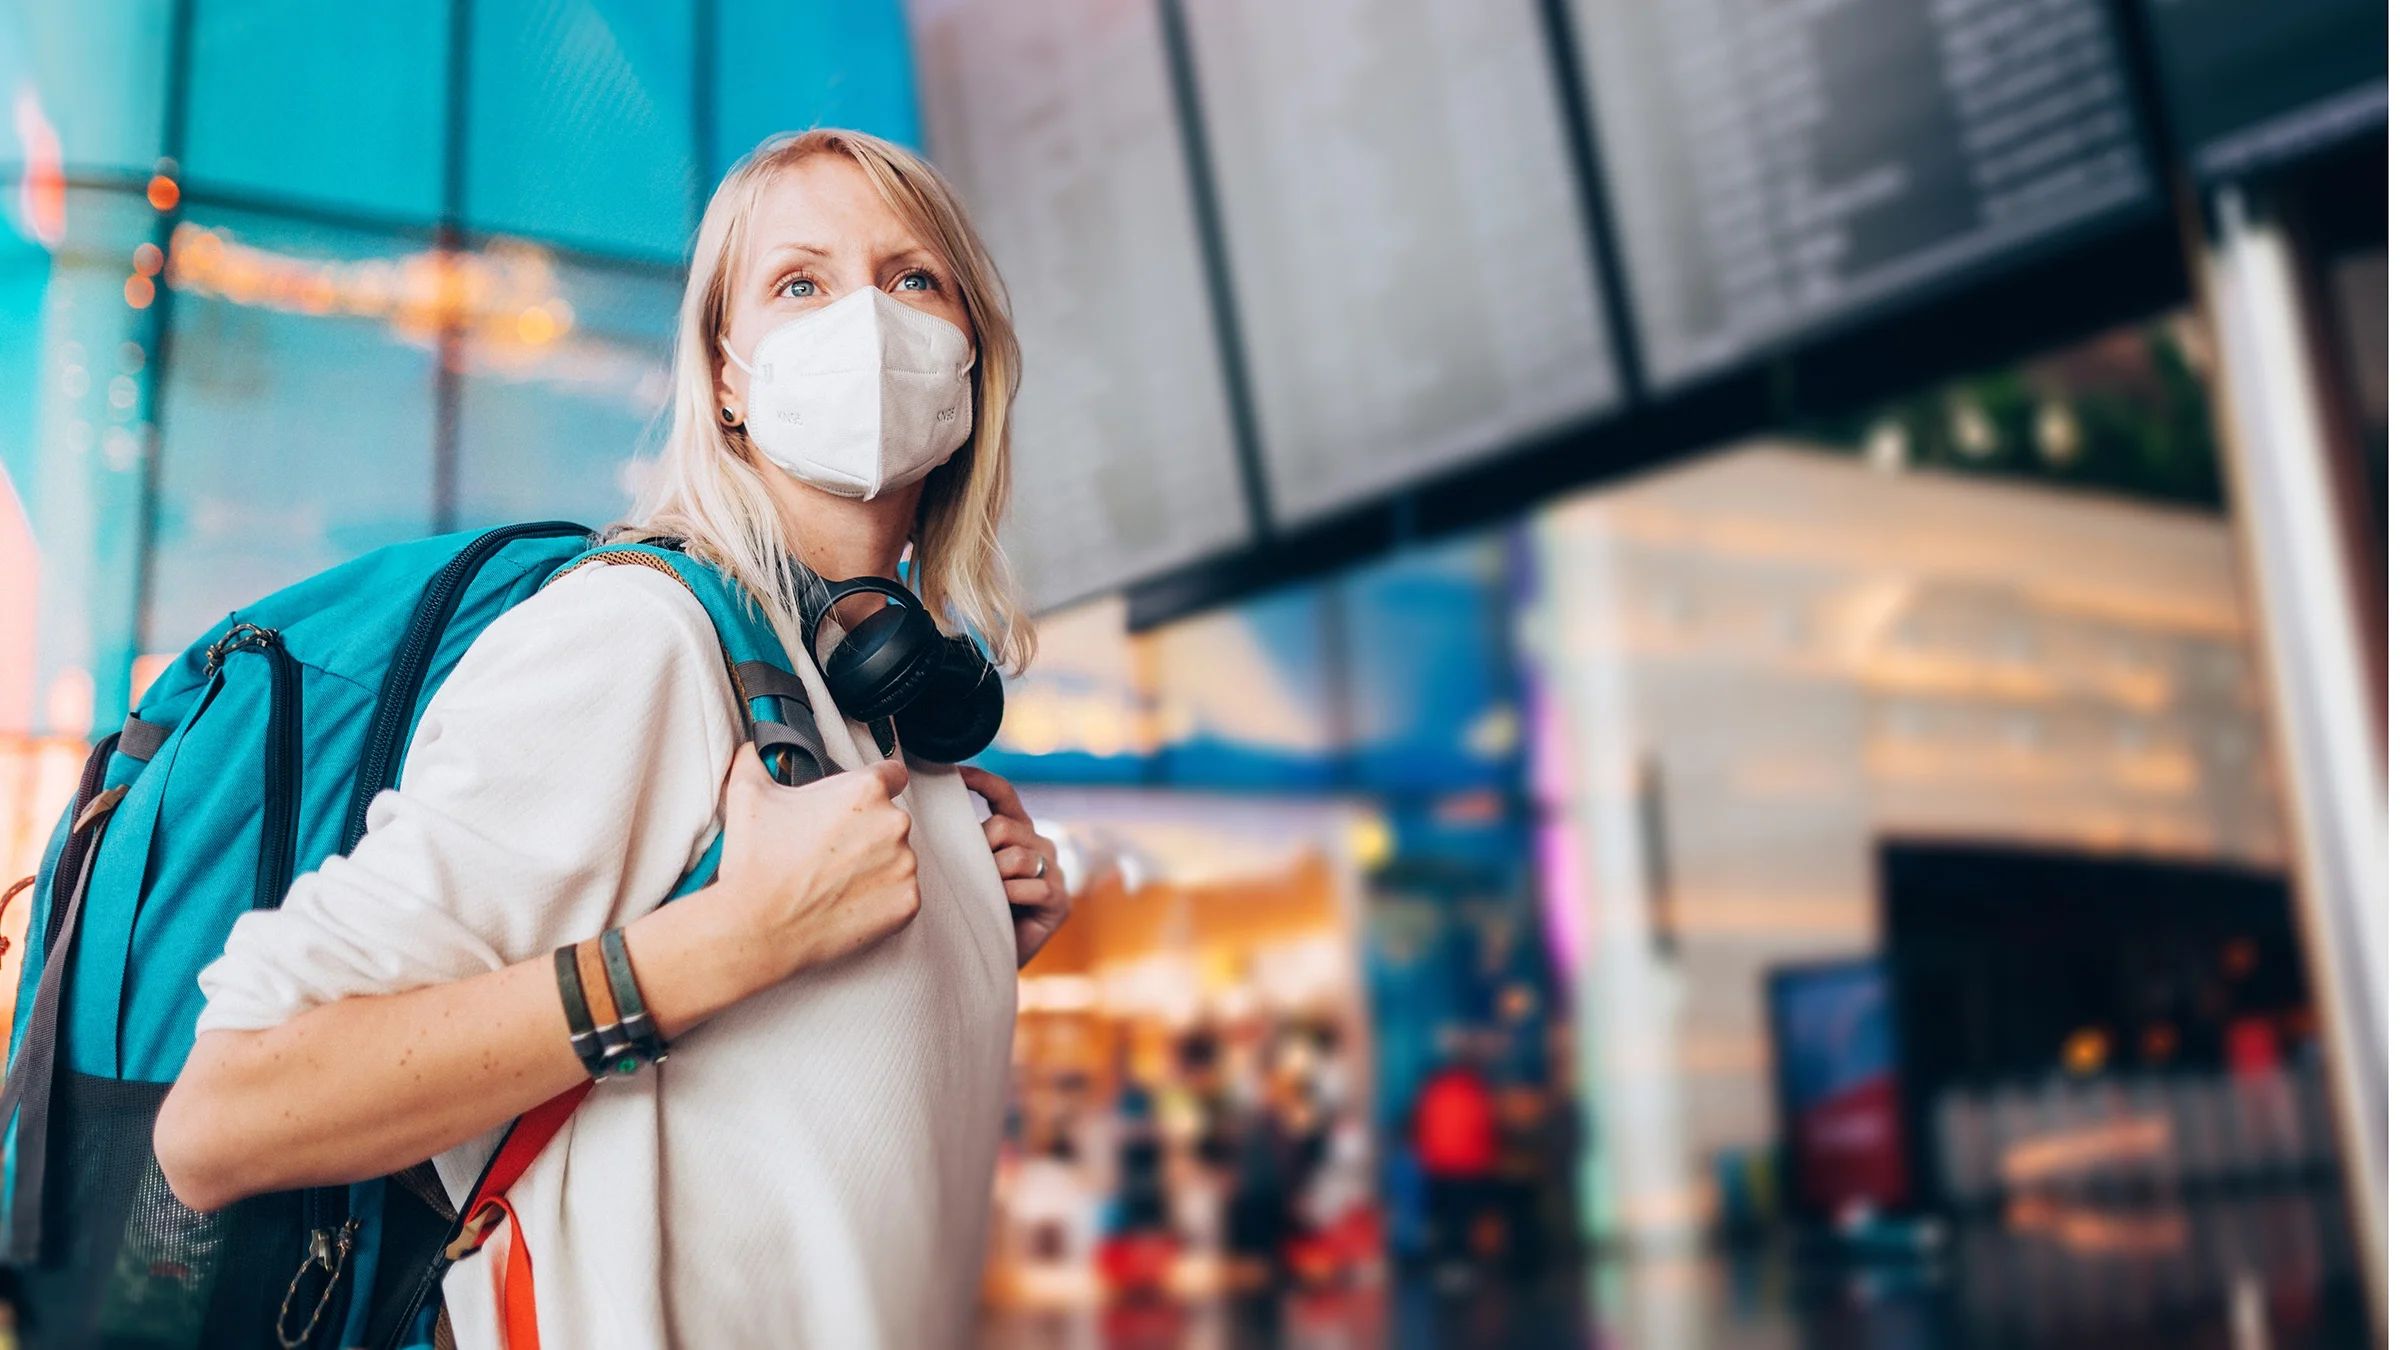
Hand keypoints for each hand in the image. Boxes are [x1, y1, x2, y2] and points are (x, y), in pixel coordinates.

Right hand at [715, 746, 918, 980]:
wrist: (759, 928)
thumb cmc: (756, 863)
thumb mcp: (748, 794)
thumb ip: (756, 759)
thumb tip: (754, 748)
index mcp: (865, 791)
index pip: (892, 774)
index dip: (873, 786)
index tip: (858, 803)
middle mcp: (894, 823)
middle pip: (890, 819)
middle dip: (865, 831)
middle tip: (829, 850)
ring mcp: (904, 866)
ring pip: (897, 857)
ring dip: (874, 865)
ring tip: (833, 880)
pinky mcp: (907, 902)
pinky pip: (901, 893)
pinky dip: (880, 898)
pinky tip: (846, 902)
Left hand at [959, 766, 1071, 967]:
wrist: (988, 960)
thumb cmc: (972, 912)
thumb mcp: (964, 869)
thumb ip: (962, 842)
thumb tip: (931, 816)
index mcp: (1018, 832)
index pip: (1004, 795)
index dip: (982, 781)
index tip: (954, 772)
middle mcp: (1040, 845)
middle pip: (1006, 826)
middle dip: (980, 846)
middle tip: (968, 872)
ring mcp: (1054, 873)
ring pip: (1018, 856)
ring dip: (993, 876)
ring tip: (985, 894)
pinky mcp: (1060, 901)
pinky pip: (1033, 886)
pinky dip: (1011, 896)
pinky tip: (1002, 906)